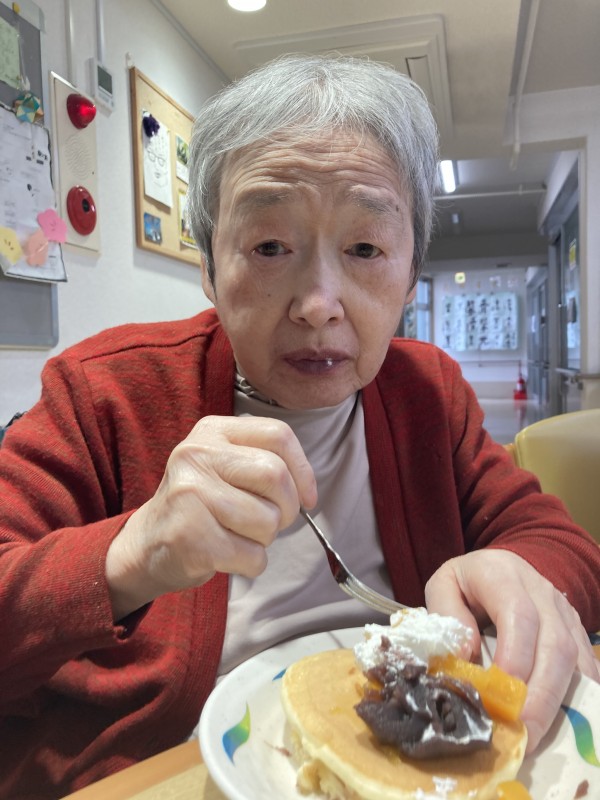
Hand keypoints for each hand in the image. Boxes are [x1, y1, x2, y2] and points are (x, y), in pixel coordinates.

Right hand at [106, 415, 316, 618]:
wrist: (147, 545)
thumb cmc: (201, 506)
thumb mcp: (224, 466)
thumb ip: (263, 463)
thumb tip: (308, 493)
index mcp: (213, 431)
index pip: (278, 434)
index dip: (303, 470)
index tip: (307, 498)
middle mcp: (197, 454)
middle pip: (275, 476)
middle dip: (285, 509)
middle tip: (270, 522)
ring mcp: (190, 494)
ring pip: (267, 520)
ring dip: (265, 540)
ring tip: (239, 536)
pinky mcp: (189, 535)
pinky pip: (251, 556)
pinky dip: (251, 564)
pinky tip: (227, 556)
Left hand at [424, 549, 599, 752]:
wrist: (497, 564)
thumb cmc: (465, 583)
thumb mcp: (442, 587)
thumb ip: (447, 614)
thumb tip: (466, 656)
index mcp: (502, 575)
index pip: (518, 614)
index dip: (515, 655)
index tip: (500, 691)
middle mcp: (540, 590)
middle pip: (554, 643)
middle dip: (540, 693)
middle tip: (523, 731)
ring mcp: (563, 610)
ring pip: (573, 656)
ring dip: (557, 699)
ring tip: (536, 734)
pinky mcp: (575, 628)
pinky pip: (585, 663)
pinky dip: (577, 694)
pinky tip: (562, 719)